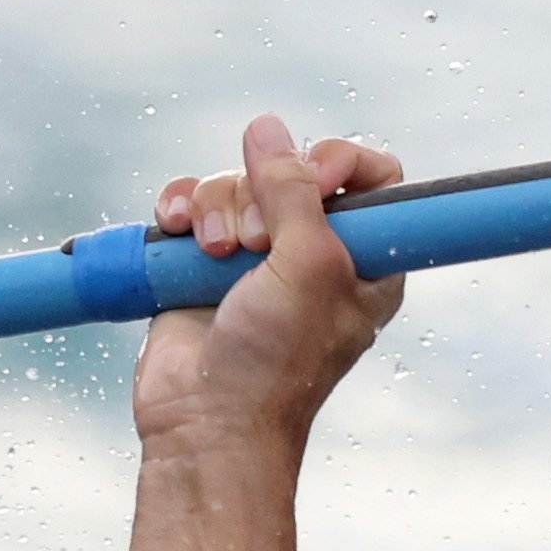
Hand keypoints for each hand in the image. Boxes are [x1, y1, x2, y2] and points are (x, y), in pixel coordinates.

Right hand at [133, 112, 409, 457]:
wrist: (205, 422)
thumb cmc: (273, 364)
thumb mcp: (307, 267)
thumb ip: (295, 190)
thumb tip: (268, 129)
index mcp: (365, 262)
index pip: (374, 179)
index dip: (342, 163)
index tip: (316, 175)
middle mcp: (313, 254)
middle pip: (290, 171)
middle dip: (263, 195)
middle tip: (257, 246)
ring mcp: (256, 257)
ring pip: (235, 184)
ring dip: (217, 207)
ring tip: (215, 254)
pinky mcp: (202, 263)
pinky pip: (191, 205)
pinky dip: (181, 210)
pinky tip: (176, 230)